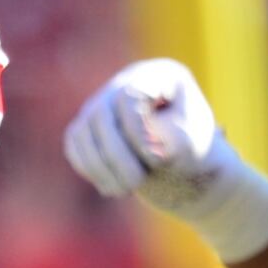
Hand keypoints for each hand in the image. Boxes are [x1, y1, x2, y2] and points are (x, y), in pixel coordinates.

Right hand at [62, 54, 267, 259]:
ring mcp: (104, 102)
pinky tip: (111, 185)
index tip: (157, 161)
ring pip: (83, 130)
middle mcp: (126, 81)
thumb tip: (139, 143)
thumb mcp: (189, 144)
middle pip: (102, 113)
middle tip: (134, 185)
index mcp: (159, 76)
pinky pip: (74, 143)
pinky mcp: (89, 125)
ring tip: (123, 191)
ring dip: (100, 166)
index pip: (131, 95)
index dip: (137, 130)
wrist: (185, 165)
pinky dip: (88, 166)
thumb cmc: (193, 152)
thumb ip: (165, 139)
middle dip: (116, 154)